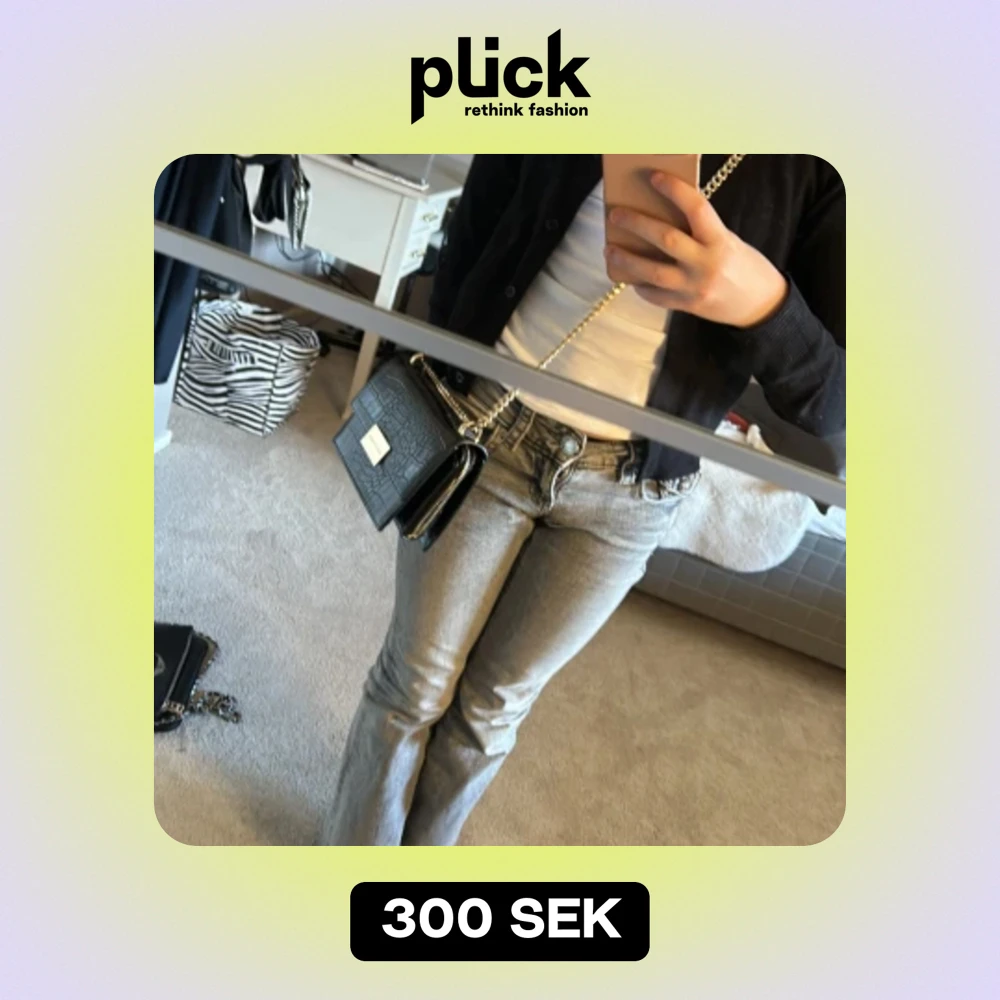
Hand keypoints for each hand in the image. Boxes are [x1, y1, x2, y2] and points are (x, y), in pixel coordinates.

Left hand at [604, 171, 787, 328]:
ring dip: (627, 260)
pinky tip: (629, 277)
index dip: (674, 190)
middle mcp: (707, 264)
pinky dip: (640, 285)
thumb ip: (700, 231)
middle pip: (666, 239)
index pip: (696, 208)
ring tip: (610, 250)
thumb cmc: (742, 265)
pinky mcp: (687, 306)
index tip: (653, 176)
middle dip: (637, 224)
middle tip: (615, 214)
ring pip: (652, 272)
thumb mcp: (728, 241)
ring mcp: (694, 288)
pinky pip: (656, 296)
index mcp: (721, 241)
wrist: (760, 305)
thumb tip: (661, 216)